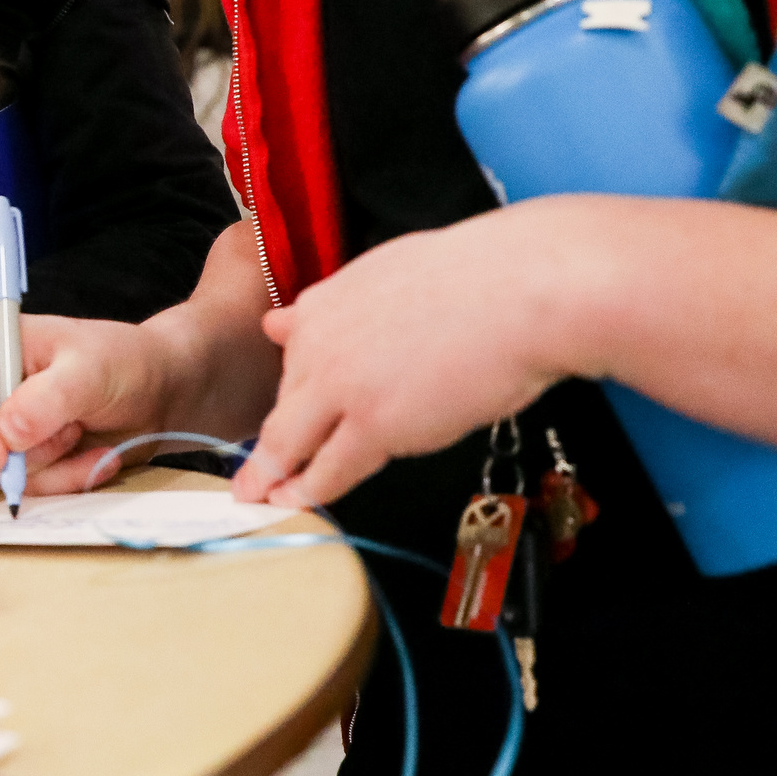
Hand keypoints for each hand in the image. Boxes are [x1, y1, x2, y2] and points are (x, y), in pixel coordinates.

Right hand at [0, 311, 177, 498]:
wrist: (156, 394)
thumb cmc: (124, 363)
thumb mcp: (91, 370)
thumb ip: (48, 399)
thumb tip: (7, 434)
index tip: (0, 457)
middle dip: (10, 451)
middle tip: (67, 433)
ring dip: (42, 464)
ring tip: (79, 433)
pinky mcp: (12, 458)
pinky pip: (17, 487)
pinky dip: (57, 480)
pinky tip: (86, 457)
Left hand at [236, 203, 595, 509]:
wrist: (521, 289)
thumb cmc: (484, 275)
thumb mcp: (390, 270)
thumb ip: (338, 303)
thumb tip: (284, 322)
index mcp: (327, 303)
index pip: (293, 353)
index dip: (294, 390)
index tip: (287, 409)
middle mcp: (319, 343)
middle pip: (284, 402)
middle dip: (270, 442)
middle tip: (254, 472)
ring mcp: (340, 386)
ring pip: (290, 441)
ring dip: (271, 476)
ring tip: (257, 498)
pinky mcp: (373, 425)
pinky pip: (330, 469)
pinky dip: (307, 492)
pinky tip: (293, 505)